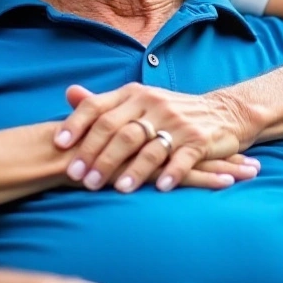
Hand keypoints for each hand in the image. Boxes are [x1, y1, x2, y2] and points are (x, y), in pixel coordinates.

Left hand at [55, 84, 257, 191]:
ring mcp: (177, 122)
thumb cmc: (170, 112)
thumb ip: (104, 102)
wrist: (224, 112)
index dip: (77, 125)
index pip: (98, 106)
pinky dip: (170, 173)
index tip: (59, 146)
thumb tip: (69, 93)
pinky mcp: (199, 140)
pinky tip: (159, 188)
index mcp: (134, 94)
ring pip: (148, 146)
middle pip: (119, 130)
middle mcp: (153, 104)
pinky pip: (182, 157)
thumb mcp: (138, 101)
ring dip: (132, 170)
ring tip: (118, 190)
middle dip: (98, 156)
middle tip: (81, 179)